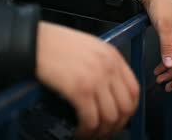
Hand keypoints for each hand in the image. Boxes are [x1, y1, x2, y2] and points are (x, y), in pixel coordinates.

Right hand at [35, 22, 139, 137]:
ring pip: (110, 117)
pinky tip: (79, 131)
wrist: (36, 41)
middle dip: (117, 125)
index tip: (121, 118)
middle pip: (126, 106)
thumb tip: (108, 90)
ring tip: (90, 134)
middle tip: (106, 131)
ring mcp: (96, 79)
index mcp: (113, 56)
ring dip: (101, 131)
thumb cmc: (57, 43)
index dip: (129, 110)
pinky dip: (86, 130)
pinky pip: (91, 119)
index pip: (135, 90)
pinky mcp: (80, 90)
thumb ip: (104, 65)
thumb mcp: (90, 47)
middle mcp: (109, 67)